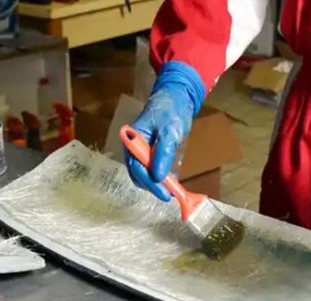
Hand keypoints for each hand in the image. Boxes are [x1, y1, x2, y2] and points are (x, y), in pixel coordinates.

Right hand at [125, 61, 204, 201]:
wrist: (176, 95)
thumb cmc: (171, 108)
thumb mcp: (170, 129)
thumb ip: (163, 153)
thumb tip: (158, 176)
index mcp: (133, 138)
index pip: (136, 165)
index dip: (149, 181)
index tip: (164, 193)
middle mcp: (133, 146)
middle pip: (137, 172)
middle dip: (152, 185)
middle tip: (169, 195)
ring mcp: (140, 149)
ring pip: (142, 173)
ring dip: (155, 183)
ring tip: (170, 191)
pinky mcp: (148, 151)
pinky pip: (150, 168)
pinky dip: (159, 177)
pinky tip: (169, 183)